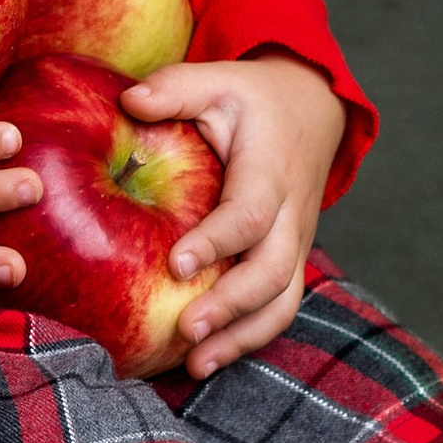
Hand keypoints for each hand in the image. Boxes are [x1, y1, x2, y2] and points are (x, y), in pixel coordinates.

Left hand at [121, 51, 346, 379]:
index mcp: (272, 169)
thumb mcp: (218, 79)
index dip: (219, 241)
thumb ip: (175, 87)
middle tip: (186, 330)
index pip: (251, 213)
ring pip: (283, 301)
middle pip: (274, 271)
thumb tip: (130, 100)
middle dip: (232, 306)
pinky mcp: (289, 262)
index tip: (176, 264)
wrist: (312, 112)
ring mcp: (295, 243)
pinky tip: (204, 360)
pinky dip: (247, 339)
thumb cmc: (253, 100)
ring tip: (196, 364)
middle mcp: (291, 214)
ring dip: (243, 338)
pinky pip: (277, 308)